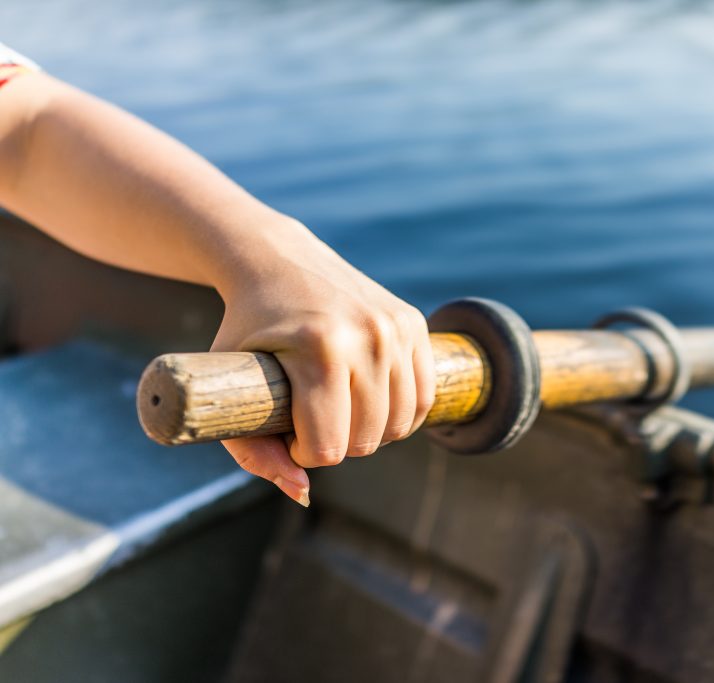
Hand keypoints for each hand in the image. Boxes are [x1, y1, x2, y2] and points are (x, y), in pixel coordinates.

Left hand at [209, 220, 434, 505]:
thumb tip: (302, 493)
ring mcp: (395, 327)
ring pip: (401, 424)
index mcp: (318, 349)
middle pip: (368, 440)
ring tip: (339, 410)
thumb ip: (254, 452)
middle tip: (309, 417)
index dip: (303, 452)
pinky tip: (370, 403)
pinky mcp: (413, 322)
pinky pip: (423, 398)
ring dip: (370, 431)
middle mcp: (366, 335)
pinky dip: (400, 414)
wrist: (276, 261)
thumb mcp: (230, 389)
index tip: (286, 429)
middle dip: (337, 442)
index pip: (328, 447)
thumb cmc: (247, 332)